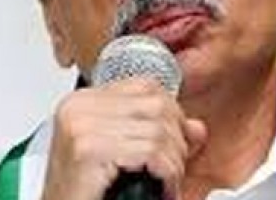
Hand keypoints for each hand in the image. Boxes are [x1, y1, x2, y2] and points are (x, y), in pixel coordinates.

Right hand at [40, 77, 207, 199]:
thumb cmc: (87, 194)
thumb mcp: (125, 157)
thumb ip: (158, 135)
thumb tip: (196, 128)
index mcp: (83, 101)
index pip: (146, 87)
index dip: (171, 115)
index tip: (173, 145)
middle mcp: (79, 107)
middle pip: (156, 106)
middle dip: (175, 142)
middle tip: (169, 171)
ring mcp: (82, 125)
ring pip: (159, 131)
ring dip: (172, 164)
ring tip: (162, 184)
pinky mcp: (89, 149)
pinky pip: (151, 151)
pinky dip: (166, 175)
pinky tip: (159, 189)